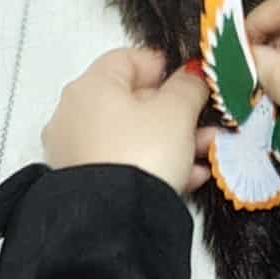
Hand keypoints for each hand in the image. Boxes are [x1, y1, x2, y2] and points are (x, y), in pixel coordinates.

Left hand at [42, 44, 209, 186]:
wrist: (114, 219)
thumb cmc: (141, 154)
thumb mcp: (176, 112)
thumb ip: (188, 86)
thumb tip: (192, 75)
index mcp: (91, 86)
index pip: (127, 59)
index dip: (162, 65)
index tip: (189, 77)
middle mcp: (73, 113)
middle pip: (130, 100)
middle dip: (175, 111)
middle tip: (204, 120)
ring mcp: (74, 149)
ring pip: (131, 135)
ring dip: (172, 140)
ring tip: (205, 151)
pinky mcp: (82, 180)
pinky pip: (123, 162)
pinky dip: (153, 164)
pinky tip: (188, 175)